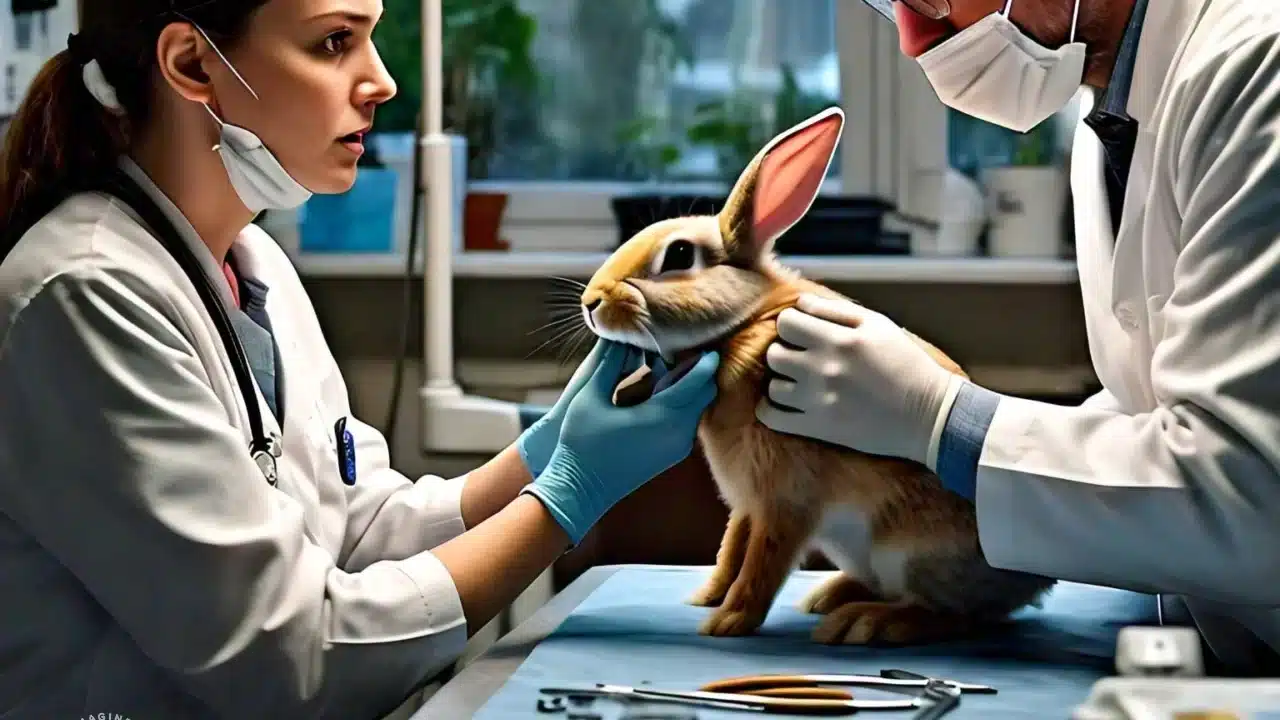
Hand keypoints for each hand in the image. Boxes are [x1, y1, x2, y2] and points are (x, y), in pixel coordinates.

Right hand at [522, 340, 719, 544]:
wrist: (579, 491)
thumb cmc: (580, 443)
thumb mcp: (590, 397)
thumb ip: (608, 363)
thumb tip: (621, 336)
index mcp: (661, 417)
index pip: (697, 381)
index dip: (703, 359)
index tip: (704, 339)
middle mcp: (677, 433)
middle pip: (705, 393)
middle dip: (698, 370)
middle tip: (678, 349)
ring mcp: (677, 447)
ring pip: (698, 407)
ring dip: (689, 386)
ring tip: (665, 366)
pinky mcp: (672, 454)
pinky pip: (688, 420)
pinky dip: (681, 402)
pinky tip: (658, 391)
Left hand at [755, 294, 961, 467]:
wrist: (929, 414)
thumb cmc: (905, 364)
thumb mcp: (878, 325)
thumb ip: (835, 310)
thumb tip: (799, 303)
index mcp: (839, 340)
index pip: (786, 322)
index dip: (791, 325)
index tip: (803, 333)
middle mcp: (824, 369)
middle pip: (774, 353)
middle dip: (785, 352)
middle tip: (802, 359)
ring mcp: (819, 400)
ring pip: (773, 386)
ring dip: (783, 382)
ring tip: (801, 384)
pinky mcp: (819, 428)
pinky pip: (772, 417)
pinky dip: (771, 410)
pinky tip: (786, 405)